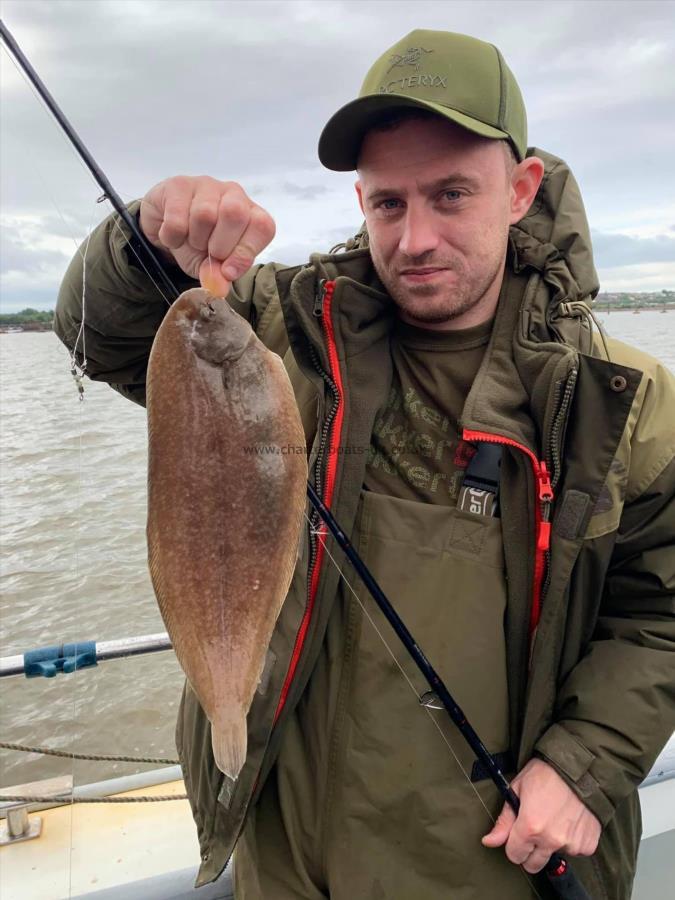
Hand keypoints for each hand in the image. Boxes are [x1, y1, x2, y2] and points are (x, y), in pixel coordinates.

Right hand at [140, 176, 275, 295]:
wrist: (164, 228)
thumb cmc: (198, 244)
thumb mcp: (212, 266)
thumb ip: (219, 276)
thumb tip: (219, 290)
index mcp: (251, 214)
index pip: (263, 227)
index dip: (245, 253)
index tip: (228, 272)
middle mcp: (233, 194)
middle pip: (235, 214)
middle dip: (219, 245)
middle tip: (208, 252)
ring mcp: (207, 186)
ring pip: (204, 214)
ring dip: (195, 239)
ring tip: (191, 241)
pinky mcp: (178, 185)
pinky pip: (176, 218)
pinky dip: (172, 237)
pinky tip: (173, 236)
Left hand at [481, 758, 600, 873]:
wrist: (578, 767)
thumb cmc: (544, 773)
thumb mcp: (517, 790)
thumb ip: (504, 821)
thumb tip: (488, 841)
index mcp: (530, 827)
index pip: (514, 856)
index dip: (513, 844)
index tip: (518, 833)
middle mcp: (551, 840)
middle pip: (533, 864)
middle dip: (530, 851)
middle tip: (535, 829)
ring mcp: (571, 844)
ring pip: (555, 856)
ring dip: (553, 843)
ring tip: (555, 818)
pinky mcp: (588, 844)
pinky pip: (576, 851)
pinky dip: (572, 840)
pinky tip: (570, 820)